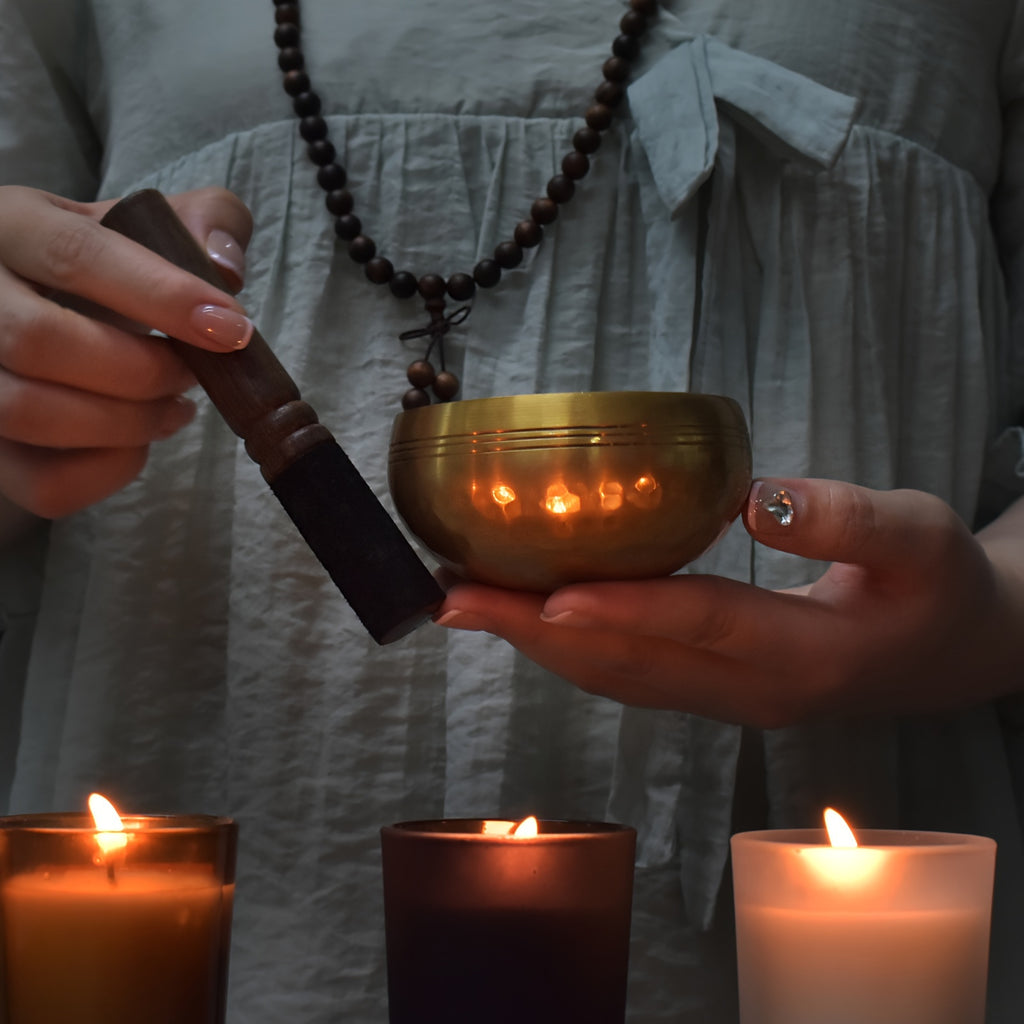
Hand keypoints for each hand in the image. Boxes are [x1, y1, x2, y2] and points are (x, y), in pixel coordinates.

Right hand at [0, 185, 252, 521]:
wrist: (45, 313)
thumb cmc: (104, 270)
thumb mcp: (147, 224)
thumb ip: (204, 220)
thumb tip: (223, 265)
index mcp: (11, 224)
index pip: (76, 254)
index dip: (161, 296)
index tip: (230, 329)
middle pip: (39, 341)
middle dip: (141, 371)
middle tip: (190, 374)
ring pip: (28, 412)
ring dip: (128, 423)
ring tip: (175, 408)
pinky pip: (43, 481)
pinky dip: (111, 471)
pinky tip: (138, 443)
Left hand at [435, 478, 1023, 727]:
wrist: (953, 654)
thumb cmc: (938, 586)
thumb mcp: (921, 536)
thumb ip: (848, 518)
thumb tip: (754, 499)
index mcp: (804, 654)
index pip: (699, 626)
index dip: (624, 610)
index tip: (547, 596)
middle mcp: (749, 692)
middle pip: (629, 663)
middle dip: (534, 631)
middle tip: (453, 598)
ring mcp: (725, 702)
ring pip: (617, 677)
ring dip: (536, 643)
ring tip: (465, 605)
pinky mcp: (713, 692)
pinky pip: (628, 674)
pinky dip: (569, 647)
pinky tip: (527, 616)